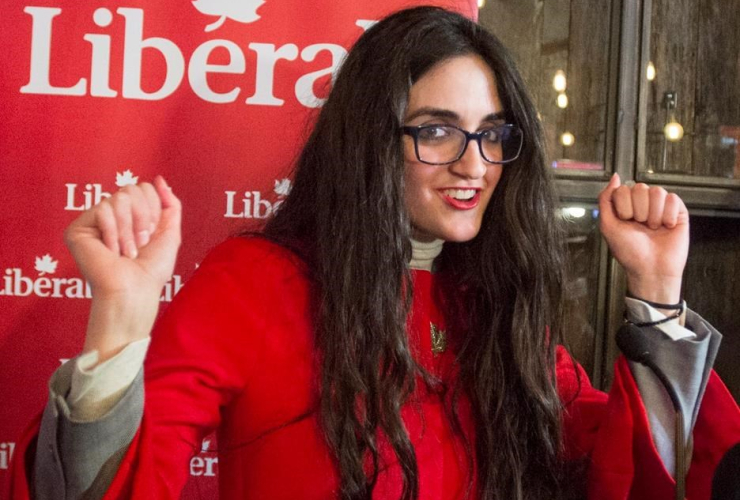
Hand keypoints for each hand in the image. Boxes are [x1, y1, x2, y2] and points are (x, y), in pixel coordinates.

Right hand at [64, 176, 181, 360]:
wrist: (135, 291)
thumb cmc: (152, 269)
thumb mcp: (170, 232)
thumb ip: (169, 204)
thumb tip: (158, 179)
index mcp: (129, 215)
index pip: (143, 188)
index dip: (153, 210)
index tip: (151, 235)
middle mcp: (110, 216)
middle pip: (131, 189)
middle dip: (143, 217)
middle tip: (139, 245)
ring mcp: (93, 222)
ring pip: (118, 198)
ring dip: (130, 229)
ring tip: (127, 252)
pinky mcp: (77, 230)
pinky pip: (103, 209)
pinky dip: (114, 233)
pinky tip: (111, 251)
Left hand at [598, 173, 688, 304]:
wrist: (651, 269)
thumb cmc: (628, 251)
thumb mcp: (608, 225)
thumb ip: (606, 199)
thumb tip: (615, 176)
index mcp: (626, 205)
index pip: (623, 189)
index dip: (623, 206)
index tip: (625, 221)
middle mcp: (643, 204)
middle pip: (640, 187)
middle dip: (638, 210)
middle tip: (641, 227)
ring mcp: (661, 207)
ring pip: (657, 191)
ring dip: (653, 214)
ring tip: (653, 228)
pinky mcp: (678, 212)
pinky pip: (673, 198)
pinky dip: (668, 214)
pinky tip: (667, 227)